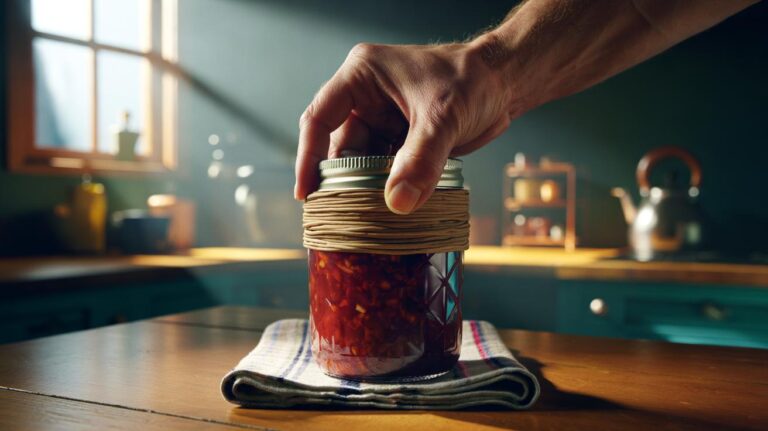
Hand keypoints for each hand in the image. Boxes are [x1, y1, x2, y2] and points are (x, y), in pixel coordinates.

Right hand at [295, 37, 517, 213]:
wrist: (505, 82)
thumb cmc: (473, 80)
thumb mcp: (444, 117)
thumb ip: (421, 159)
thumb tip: (398, 202)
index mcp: (362, 76)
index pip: (319, 118)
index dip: (308, 157)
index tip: (307, 193)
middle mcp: (366, 97)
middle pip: (341, 147)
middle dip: (345, 181)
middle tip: (345, 215)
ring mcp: (384, 119)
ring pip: (364, 162)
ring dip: (369, 188)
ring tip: (370, 218)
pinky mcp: (401, 138)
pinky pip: (386, 168)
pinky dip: (389, 187)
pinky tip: (392, 208)